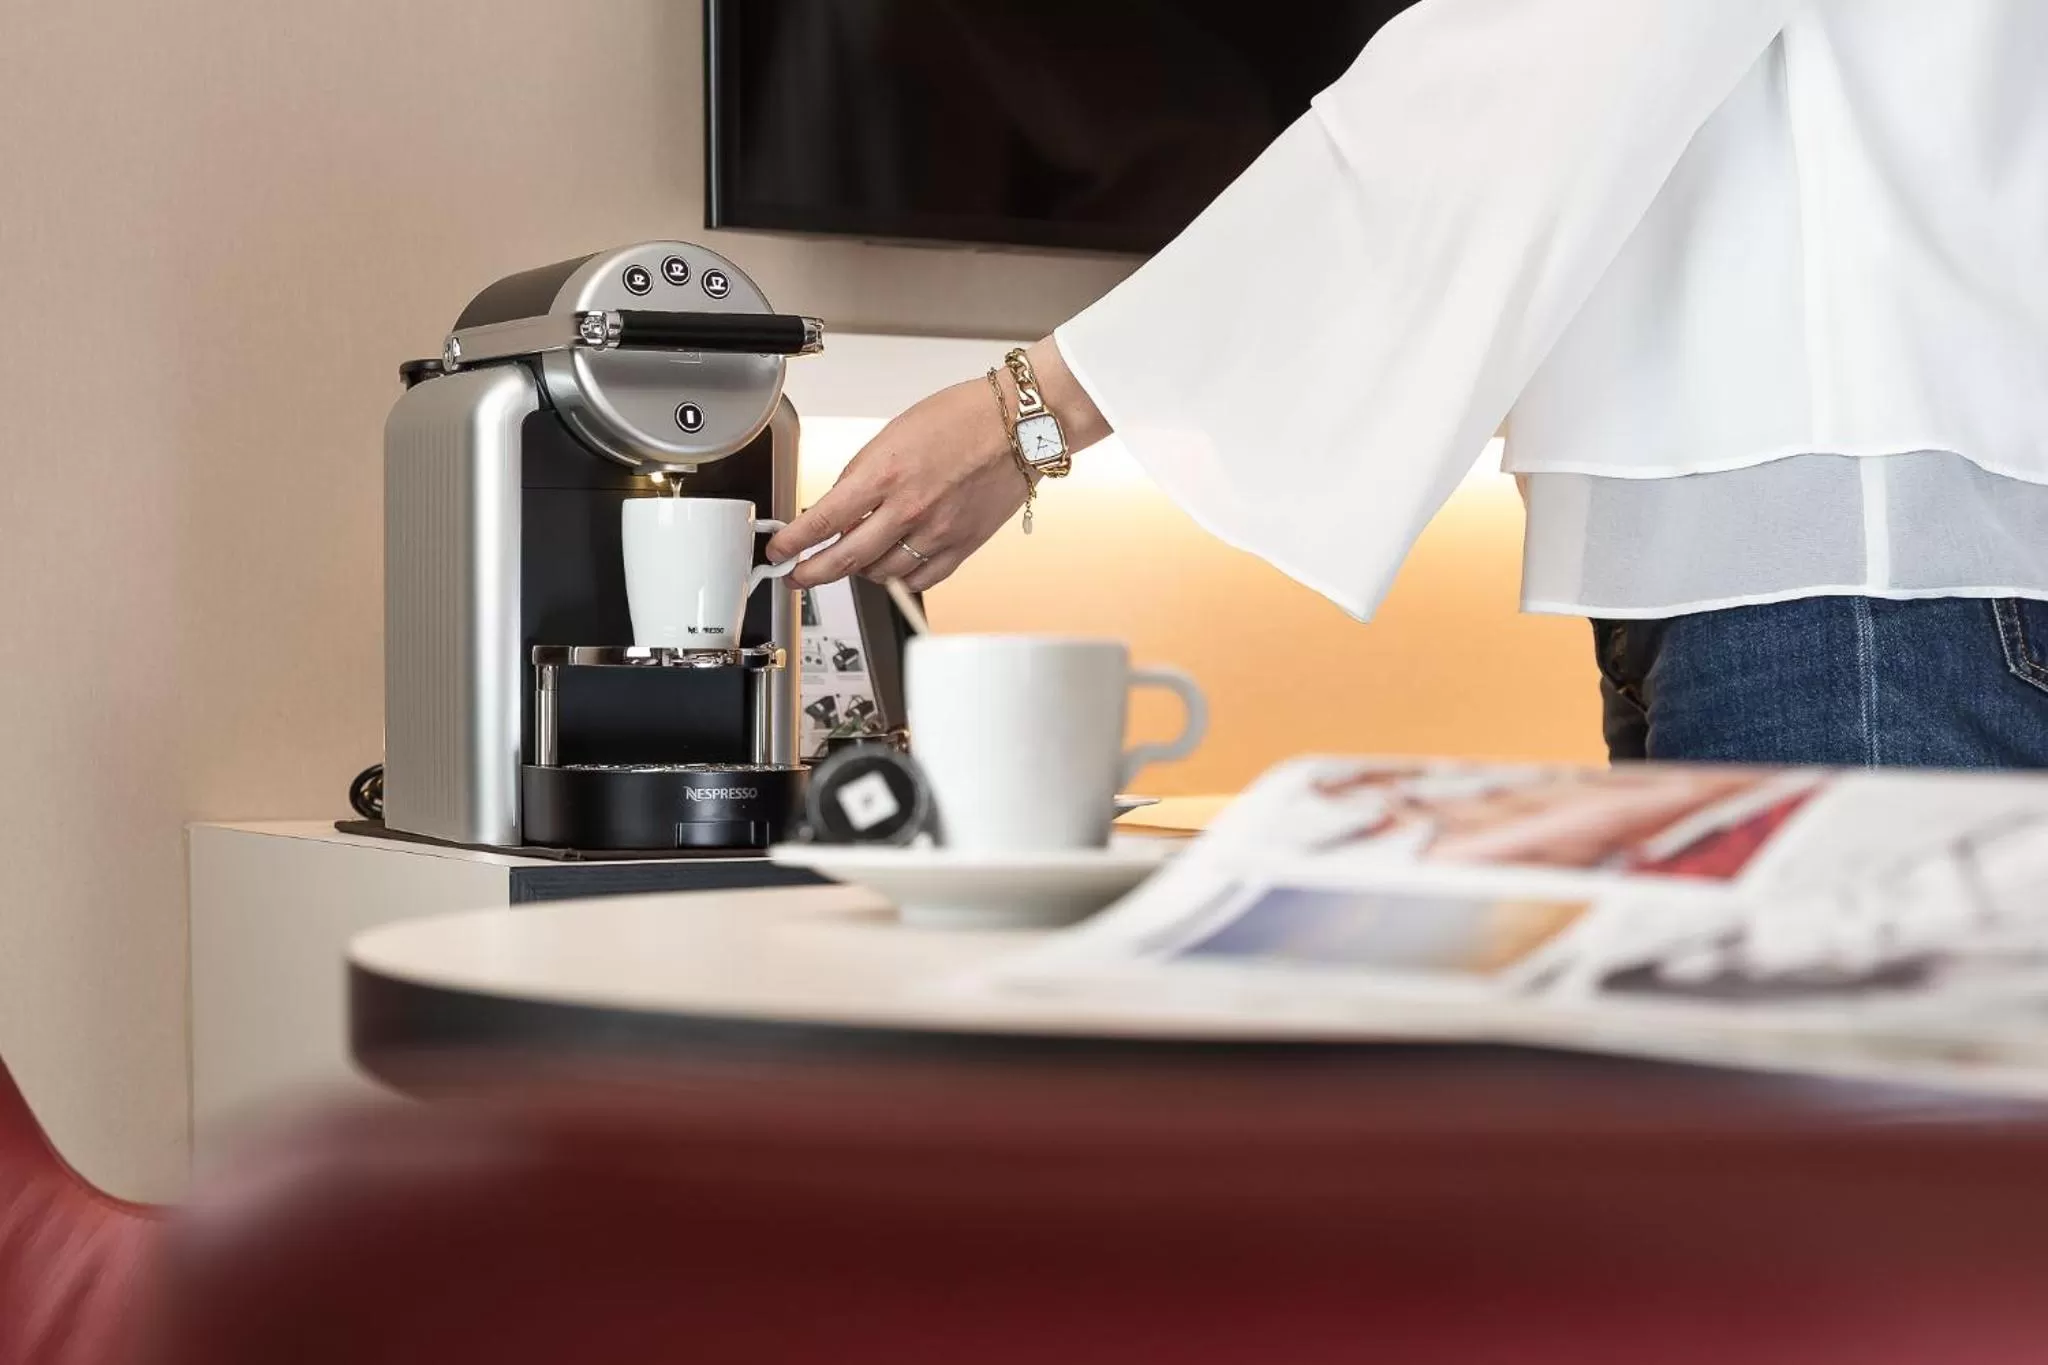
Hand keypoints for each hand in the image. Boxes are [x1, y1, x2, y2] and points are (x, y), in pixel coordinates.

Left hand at [766, 337, 1109, 590]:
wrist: (1020, 424)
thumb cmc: (963, 417)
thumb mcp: (893, 433)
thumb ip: (862, 474)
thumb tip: (836, 508)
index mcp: (885, 473)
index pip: (823, 520)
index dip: (793, 542)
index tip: (779, 551)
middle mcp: (909, 508)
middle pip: (845, 559)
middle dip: (813, 572)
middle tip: (798, 576)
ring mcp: (937, 533)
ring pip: (881, 573)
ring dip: (859, 570)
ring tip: (853, 558)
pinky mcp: (962, 547)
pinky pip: (920, 579)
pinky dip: (899, 578)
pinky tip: (892, 566)